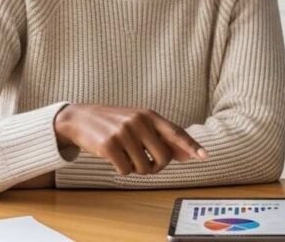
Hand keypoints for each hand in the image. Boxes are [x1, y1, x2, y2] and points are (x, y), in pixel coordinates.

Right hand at [54, 104, 207, 174]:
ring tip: (126, 156)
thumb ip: (162, 138)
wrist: (80, 118)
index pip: (176, 132)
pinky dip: (121, 169)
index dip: (191, 146)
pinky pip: (126, 171)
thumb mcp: (139, 124)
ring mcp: (123, 132)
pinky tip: (114, 158)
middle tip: (145, 163)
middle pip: (163, 157)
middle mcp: (138, 121)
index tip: (204, 156)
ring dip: (136, 169)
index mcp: (149, 115)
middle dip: (156, 166)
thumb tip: (187, 155)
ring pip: (144, 167)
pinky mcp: (109, 145)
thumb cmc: (114, 123)